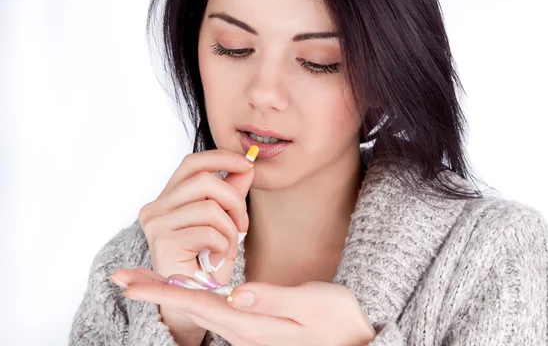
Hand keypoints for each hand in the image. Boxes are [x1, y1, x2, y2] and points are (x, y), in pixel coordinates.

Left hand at [114, 269, 375, 345]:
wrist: (355, 339)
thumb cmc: (337, 320)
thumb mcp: (311, 305)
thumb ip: (273, 299)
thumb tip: (236, 292)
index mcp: (252, 324)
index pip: (197, 303)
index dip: (161, 291)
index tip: (129, 283)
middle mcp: (242, 331)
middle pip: (189, 307)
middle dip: (154, 291)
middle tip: (122, 277)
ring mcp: (247, 332)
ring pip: (199, 308)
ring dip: (169, 292)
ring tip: (143, 279)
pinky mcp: (253, 327)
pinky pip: (214, 310)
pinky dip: (192, 295)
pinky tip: (187, 288)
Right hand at [131, 149, 254, 339]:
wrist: (193, 300)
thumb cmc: (206, 261)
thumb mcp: (223, 220)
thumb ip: (231, 192)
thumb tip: (247, 166)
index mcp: (168, 197)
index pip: (193, 163)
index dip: (221, 158)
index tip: (247, 164)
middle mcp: (155, 207)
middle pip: (205, 180)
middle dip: (234, 200)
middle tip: (244, 224)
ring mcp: (156, 224)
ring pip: (209, 207)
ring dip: (230, 229)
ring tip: (230, 246)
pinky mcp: (163, 243)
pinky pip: (208, 231)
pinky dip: (224, 244)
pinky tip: (220, 257)